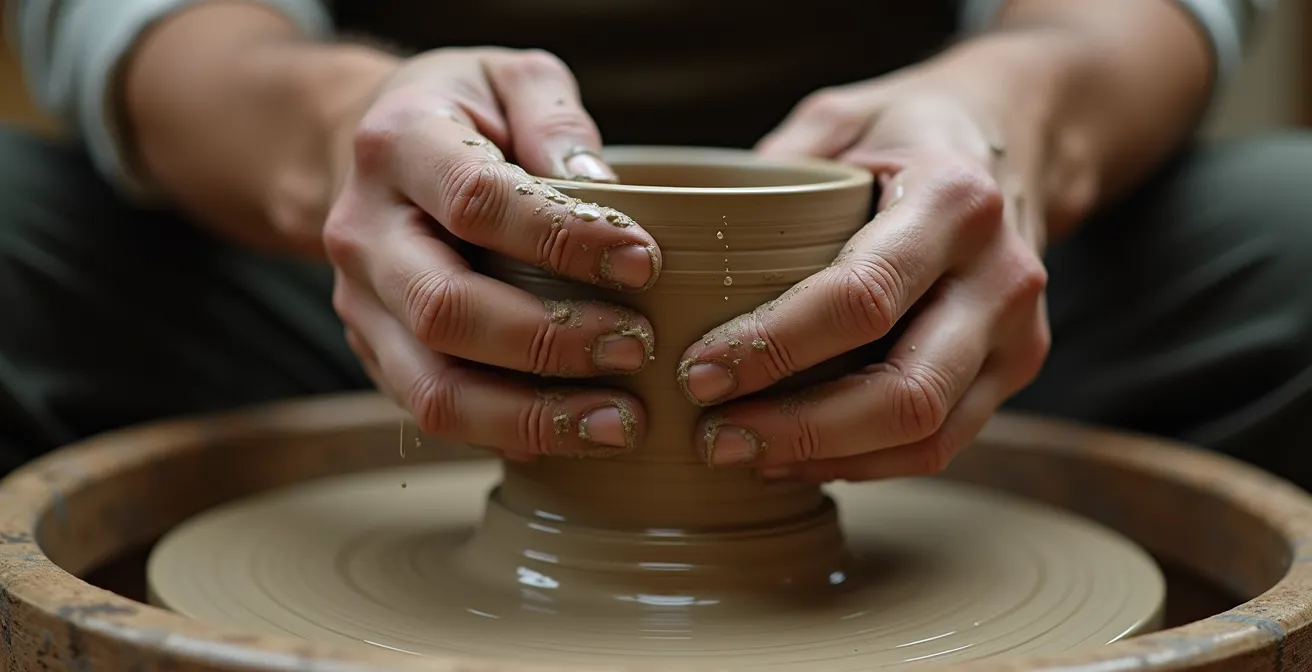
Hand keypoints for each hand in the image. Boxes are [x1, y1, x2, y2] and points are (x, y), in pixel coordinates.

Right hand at [323, 48, 661, 460]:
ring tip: (618, 424)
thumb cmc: (466, 112)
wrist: (375, 152)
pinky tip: (574, 435)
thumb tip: (602, 189)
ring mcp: (361, 303)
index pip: (477, 201)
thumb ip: (555, 117)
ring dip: (530, 417)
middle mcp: (363, 231)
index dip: (562, 239)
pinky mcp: (376, 353)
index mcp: (398, 144)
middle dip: (549, 340)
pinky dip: (509, 434)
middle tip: (636, 349)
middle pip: (445, 308)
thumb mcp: (512, 78)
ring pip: (432, 387)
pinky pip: (434, 413)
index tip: (643, 262)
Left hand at [680, 44, 1062, 481]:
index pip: (862, 296)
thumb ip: (770, 170)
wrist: (1020, 139)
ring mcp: (1019, 332)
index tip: (698, 371)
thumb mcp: (839, 118)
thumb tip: (683, 243)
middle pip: (905, 390)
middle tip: (714, 437)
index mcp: (954, 199)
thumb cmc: (907, 131)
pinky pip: (941, 443)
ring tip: (743, 455)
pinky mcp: (1015, 370)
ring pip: (927, 433)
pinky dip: (862, 463)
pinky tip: (795, 456)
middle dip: (799, 426)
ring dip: (826, 457)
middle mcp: (1001, 273)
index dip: (775, 347)